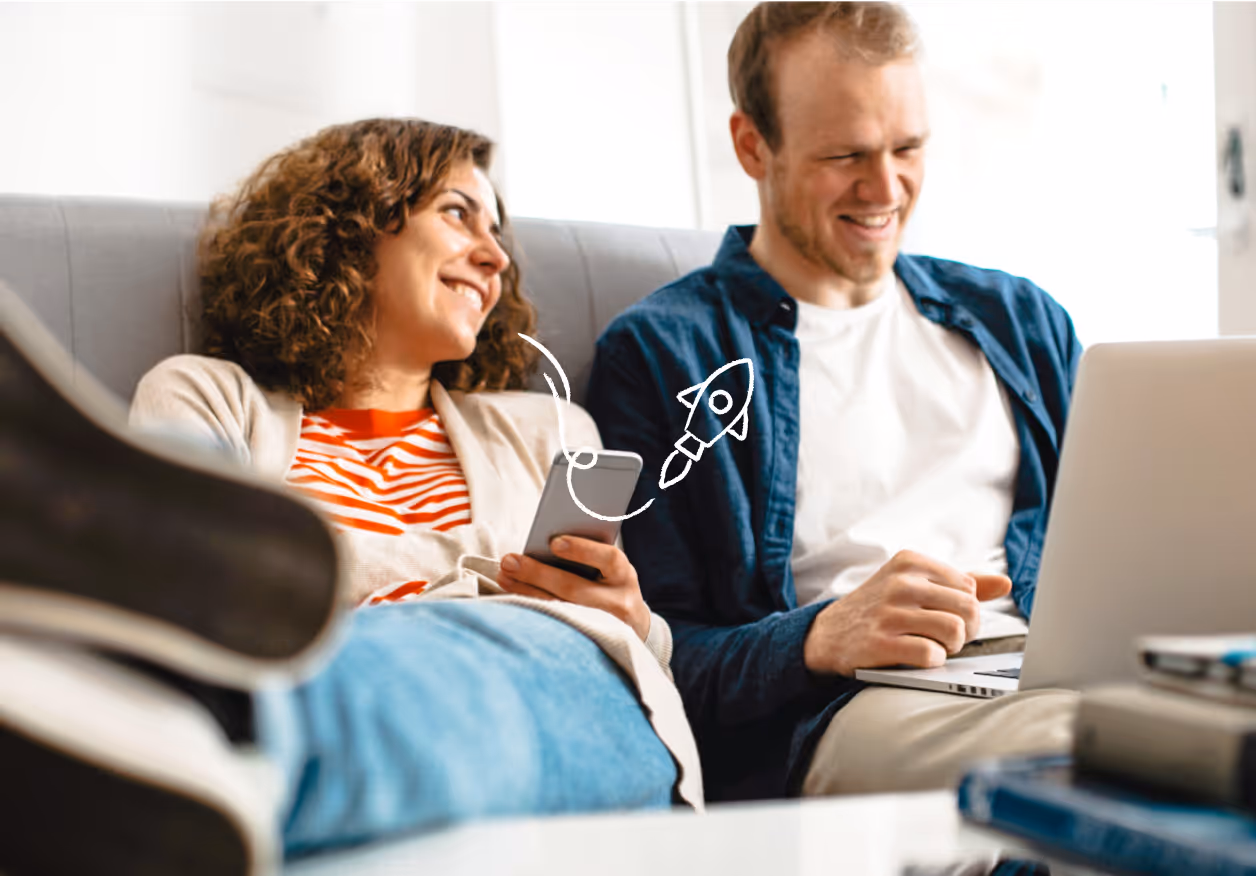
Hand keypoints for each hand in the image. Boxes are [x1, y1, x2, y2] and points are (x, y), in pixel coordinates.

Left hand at [497, 537, 651, 640]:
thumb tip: (548, 543)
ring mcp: (603, 627)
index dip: (582, 550)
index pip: (609, 559)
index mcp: (624, 576)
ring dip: (527, 592)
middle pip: (574, 589)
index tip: (554, 543)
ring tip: (504, 576)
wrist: (632, 627)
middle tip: (509, 561)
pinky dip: (532, 611)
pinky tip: (514, 598)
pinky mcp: (587, 643)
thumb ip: (590, 557)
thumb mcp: (611, 570)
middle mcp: (619, 603)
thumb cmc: (611, 586)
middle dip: (538, 573)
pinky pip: (555, 627)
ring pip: (560, 610)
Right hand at [803, 550, 1011, 676]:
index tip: (945, 617)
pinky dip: (933, 661)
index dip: (965, 608)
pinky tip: (917, 656)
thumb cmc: (879, 608)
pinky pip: (932, 655)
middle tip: (948, 637)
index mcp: (909, 562)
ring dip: (951, 646)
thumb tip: (1005, 583)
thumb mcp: (912, 585)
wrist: (828, 634)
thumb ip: (959, 583)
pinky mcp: (882, 643)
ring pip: (954, 631)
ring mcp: (889, 612)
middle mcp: (900, 583)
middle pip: (968, 608)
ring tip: (934, 646)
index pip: (968, 587)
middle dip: (966, 630)